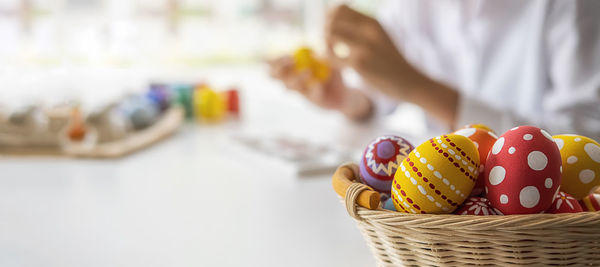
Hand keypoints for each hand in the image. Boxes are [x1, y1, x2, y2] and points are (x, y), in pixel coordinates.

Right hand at [269, 55, 371, 119]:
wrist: (345, 92)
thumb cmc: (332, 70)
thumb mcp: (330, 55)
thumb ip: (326, 47)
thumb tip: (325, 34)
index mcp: (289, 67)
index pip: (271, 63)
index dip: (270, 59)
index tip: (283, 50)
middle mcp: (290, 79)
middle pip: (273, 75)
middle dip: (279, 66)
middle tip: (291, 59)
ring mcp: (299, 91)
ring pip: (288, 87)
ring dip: (296, 78)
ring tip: (308, 70)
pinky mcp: (312, 101)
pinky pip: (309, 96)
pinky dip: (313, 89)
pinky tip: (319, 85)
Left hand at [325, 5, 458, 125]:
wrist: (409, 81)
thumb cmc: (390, 61)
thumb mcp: (379, 36)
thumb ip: (361, 26)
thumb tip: (336, 14)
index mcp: (372, 22)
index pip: (340, 9)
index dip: (330, 18)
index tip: (331, 30)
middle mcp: (368, 30)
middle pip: (332, 20)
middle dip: (325, 31)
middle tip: (329, 44)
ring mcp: (363, 46)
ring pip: (329, 35)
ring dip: (325, 44)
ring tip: (331, 53)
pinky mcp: (359, 64)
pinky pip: (331, 57)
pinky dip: (327, 59)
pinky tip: (333, 64)